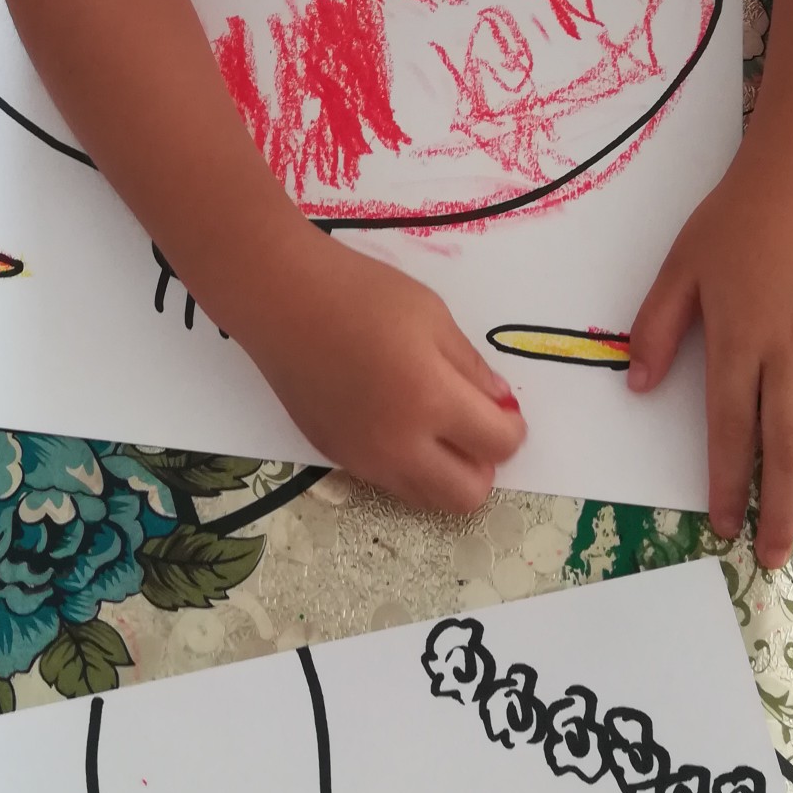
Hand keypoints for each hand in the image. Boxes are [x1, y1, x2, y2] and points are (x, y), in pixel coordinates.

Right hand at [240, 235, 526, 513]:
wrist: (281, 299)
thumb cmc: (361, 293)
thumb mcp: (433, 315)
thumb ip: (470, 367)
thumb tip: (498, 405)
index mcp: (432, 401)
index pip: (499, 446)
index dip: (512, 427)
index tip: (503, 406)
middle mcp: (399, 445)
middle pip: (467, 495)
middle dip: (485, 465)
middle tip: (473, 424)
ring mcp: (364, 459)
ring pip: (426, 499)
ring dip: (446, 473)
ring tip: (434, 423)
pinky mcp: (334, 457)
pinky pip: (389, 482)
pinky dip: (408, 466)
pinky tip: (393, 418)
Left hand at [626, 169, 792, 569]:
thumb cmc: (731, 226)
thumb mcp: (677, 270)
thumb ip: (654, 329)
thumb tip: (636, 387)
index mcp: (739, 339)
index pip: (733, 429)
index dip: (729, 484)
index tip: (723, 524)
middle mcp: (791, 351)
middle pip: (790, 447)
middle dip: (780, 510)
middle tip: (770, 554)